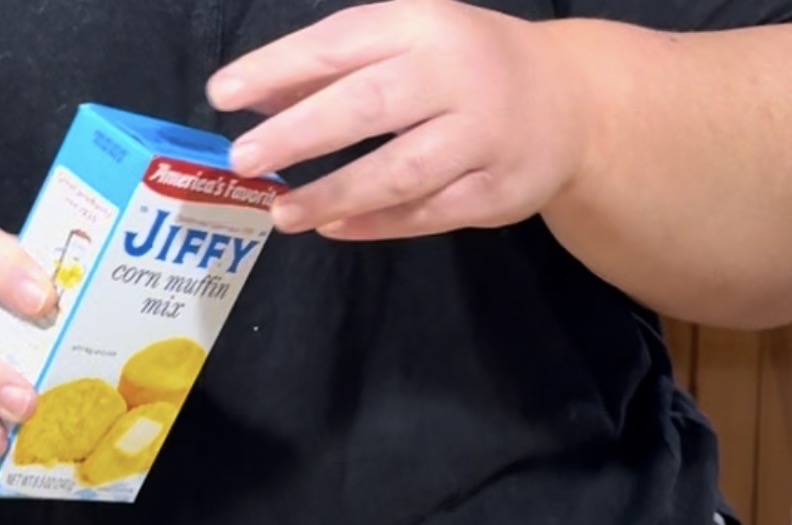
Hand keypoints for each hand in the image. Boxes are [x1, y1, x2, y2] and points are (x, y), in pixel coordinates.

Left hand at [207, 0, 591, 240]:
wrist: (572, 102)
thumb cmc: (467, 68)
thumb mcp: (409, 44)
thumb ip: (335, 67)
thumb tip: (256, 97)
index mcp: (425, 25)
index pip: (340, 43)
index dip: (278, 67)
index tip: (224, 94)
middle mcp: (455, 75)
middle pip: (368, 105)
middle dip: (300, 133)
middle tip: (243, 160)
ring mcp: (479, 136)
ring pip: (398, 171)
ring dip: (334, 194)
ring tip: (283, 212)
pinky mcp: (494, 190)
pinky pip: (426, 214)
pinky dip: (376, 224)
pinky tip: (334, 228)